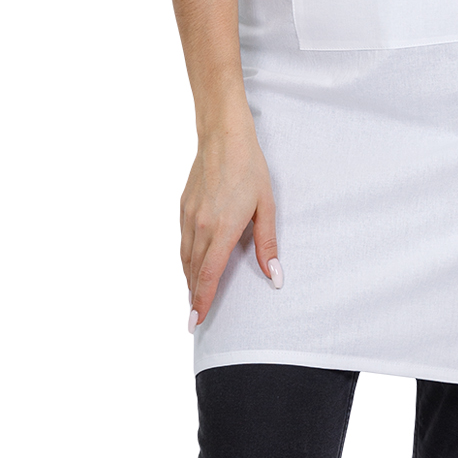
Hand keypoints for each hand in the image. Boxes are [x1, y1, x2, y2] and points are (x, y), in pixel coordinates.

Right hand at [180, 124, 280, 326]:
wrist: (223, 137)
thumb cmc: (249, 169)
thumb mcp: (266, 207)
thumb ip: (267, 245)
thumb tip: (274, 276)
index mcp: (222, 229)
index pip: (209, 274)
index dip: (202, 300)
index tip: (196, 320)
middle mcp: (200, 226)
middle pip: (193, 271)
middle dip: (193, 297)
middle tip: (194, 319)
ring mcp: (188, 216)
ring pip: (185, 257)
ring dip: (188, 279)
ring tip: (193, 297)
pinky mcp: (183, 207)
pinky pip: (182, 241)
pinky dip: (186, 259)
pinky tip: (191, 264)